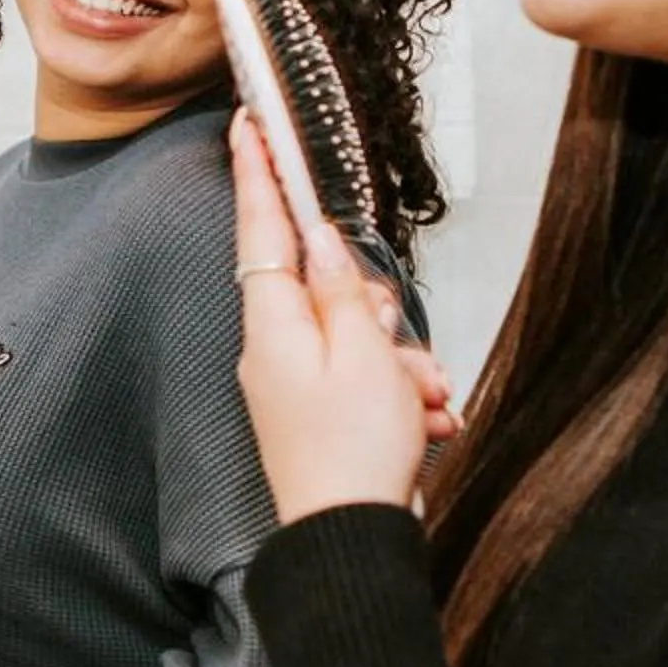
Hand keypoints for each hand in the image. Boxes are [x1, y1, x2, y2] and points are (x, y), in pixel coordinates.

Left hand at [230, 111, 434, 520]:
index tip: (243, 124)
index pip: (261, 229)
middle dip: (379, 308)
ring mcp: (292, 383)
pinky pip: (366, 376)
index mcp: (272, 325)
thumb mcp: (364, 356)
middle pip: (328, 286)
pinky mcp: (316, 412)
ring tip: (419, 399)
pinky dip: (401, 391)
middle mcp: (272, 349)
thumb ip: (342, 290)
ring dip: (401, 359)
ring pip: (360, 334)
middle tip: (399, 350)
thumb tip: (318, 238)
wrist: (350, 542)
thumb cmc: (355, 454)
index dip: (256, 174)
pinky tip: (424, 420)